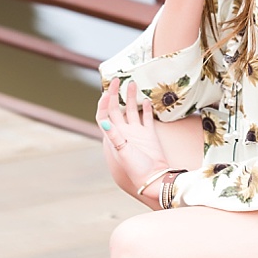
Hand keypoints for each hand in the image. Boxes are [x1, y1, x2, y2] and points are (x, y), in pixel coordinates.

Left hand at [97, 77, 169, 203]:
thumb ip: (115, 136)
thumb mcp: (123, 151)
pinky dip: (146, 109)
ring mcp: (136, 133)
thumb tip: (104, 123)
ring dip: (131, 98)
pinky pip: (146, 118)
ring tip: (132, 84)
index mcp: (113, 135)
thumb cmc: (136, 167)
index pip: (104, 115)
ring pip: (131, 110)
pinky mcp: (149, 134)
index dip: (103, 102)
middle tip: (118, 80)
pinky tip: (146, 100)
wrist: (154, 177)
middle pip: (116, 109)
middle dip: (115, 94)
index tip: (107, 91)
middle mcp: (123, 132)